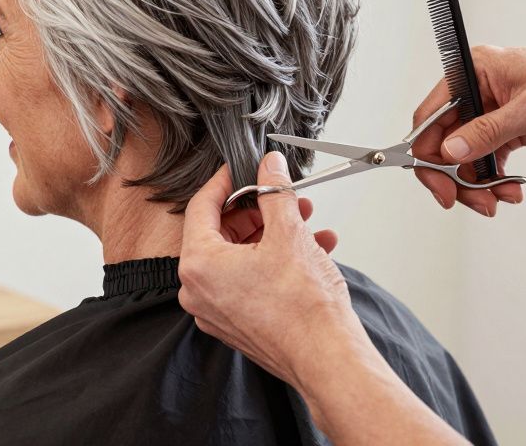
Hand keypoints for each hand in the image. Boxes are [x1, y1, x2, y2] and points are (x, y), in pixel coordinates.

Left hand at [179, 152, 364, 389]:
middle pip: (222, 232)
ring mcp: (216, 311)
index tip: (243, 168)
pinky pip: (249, 280)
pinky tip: (314, 250)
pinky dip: (275, 261)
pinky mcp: (236, 324)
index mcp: (198, 265)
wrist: (327, 359)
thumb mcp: (289, 232)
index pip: (201, 206)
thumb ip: (274, 191)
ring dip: (273, 234)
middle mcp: (198, 290)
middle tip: (284, 198)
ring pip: (240, 256)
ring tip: (308, 223)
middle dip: (259, 211)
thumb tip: (269, 166)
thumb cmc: (304, 307)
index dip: (225, 181)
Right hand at [411, 45, 525, 215]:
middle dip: (455, 176)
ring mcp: (489, 113)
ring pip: (463, 157)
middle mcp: (476, 92)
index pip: (431, 115)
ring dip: (476, 184)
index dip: (427, 152)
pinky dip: (493, 181)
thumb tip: (451, 150)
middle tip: (469, 201)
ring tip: (500, 199)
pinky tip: (510, 190)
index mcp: (473, 72)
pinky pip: (485, 161)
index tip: (438, 183)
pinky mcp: (505, 131)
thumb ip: (488, 130)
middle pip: (443, 142)